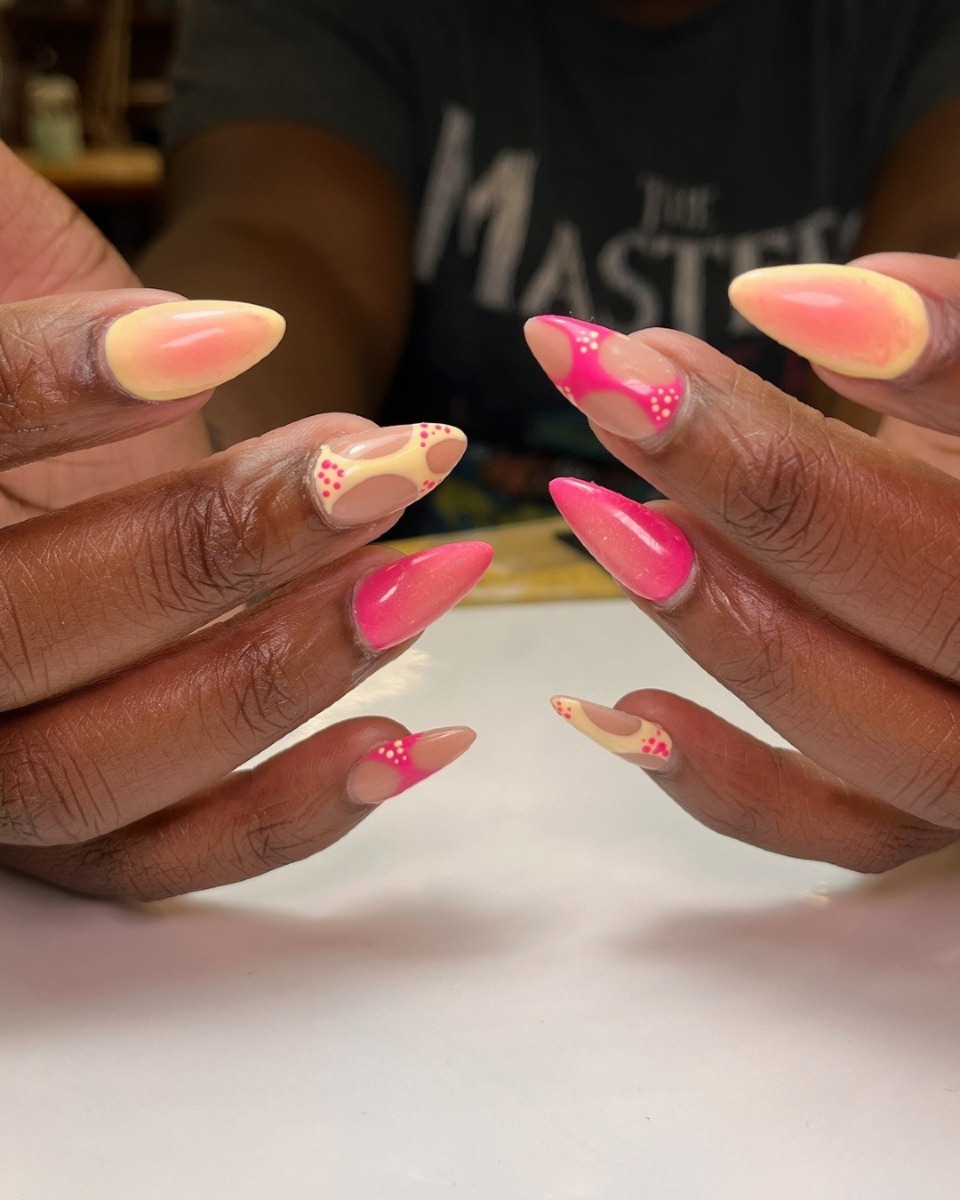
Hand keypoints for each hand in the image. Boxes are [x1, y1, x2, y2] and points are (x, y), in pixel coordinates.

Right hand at [0, 162, 485, 899]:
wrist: (63, 426)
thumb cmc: (36, 325)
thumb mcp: (10, 257)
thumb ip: (35, 307)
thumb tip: (145, 303)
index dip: (60, 388)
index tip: (244, 331)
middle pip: (20, 634)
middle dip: (216, 547)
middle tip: (379, 469)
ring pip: (97, 768)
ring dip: (281, 674)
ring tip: (422, 576)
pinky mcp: (80, 827)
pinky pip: (170, 856)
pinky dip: (299, 815)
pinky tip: (419, 741)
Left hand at [525, 255, 959, 870]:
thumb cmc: (955, 486)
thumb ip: (936, 338)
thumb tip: (803, 303)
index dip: (928, 357)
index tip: (767, 297)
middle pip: (929, 587)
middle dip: (764, 481)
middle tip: (618, 386)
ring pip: (879, 726)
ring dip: (726, 621)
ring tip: (598, 511)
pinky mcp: (910, 822)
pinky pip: (826, 832)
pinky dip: (717, 781)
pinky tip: (611, 704)